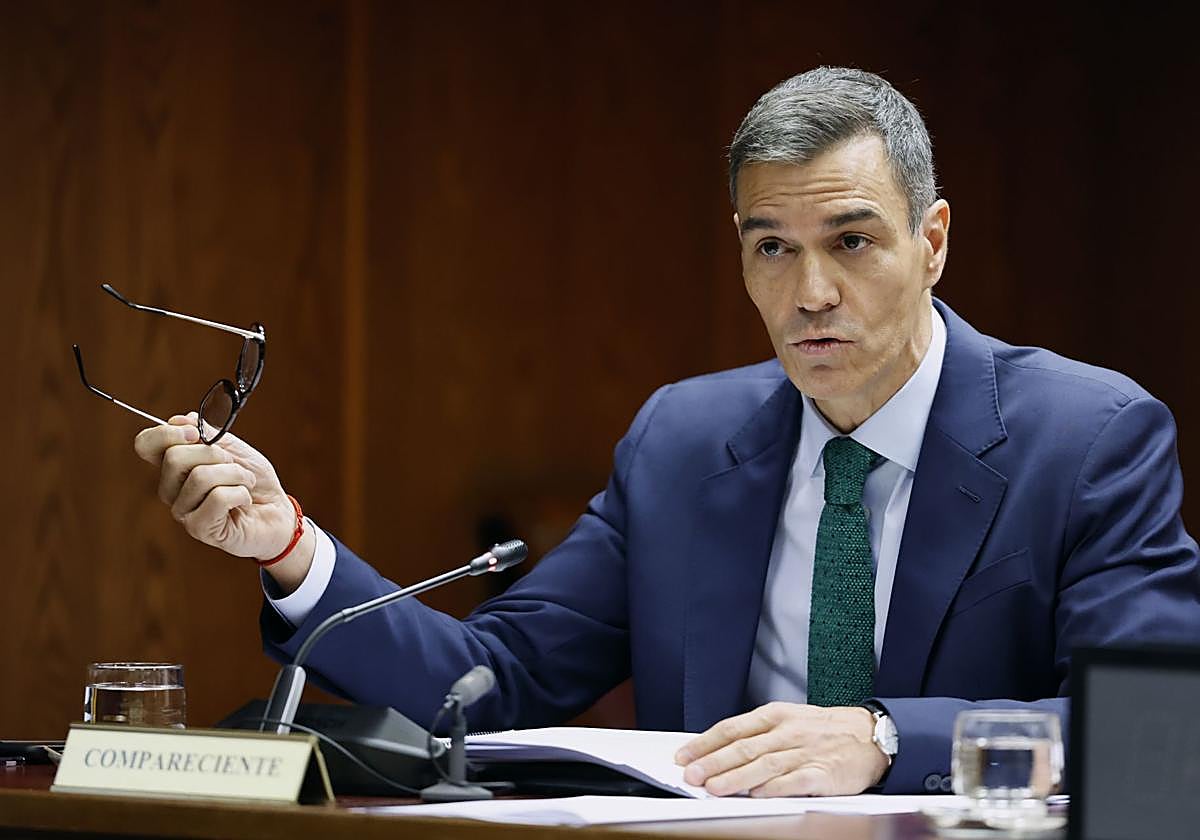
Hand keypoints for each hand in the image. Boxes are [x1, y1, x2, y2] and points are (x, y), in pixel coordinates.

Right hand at [133, 413, 300, 563]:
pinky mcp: (200, 529)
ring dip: (235, 474)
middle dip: (215, 454)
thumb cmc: (253, 480)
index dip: (166, 433)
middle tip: (234, 465)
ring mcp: (183, 511)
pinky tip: (245, 501)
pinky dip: (241, 493)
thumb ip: (205, 433)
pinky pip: (218, 498)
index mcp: (173, 467)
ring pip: (200, 477)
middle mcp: (172, 490)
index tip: (196, 433)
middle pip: (174, 457)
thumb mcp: (232, 447)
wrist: (277, 510)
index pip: (145, 444)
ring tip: (245, 483)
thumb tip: (181, 420)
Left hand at [673, 702, 888, 796]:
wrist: (870, 734)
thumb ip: (756, 735)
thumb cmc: (824, 730)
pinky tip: (757, 795)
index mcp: (775, 715)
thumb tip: (717, 752)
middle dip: (713, 762)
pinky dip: (775, 788)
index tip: (683, 756)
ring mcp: (805, 752)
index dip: (705, 743)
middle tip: (691, 775)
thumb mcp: (788, 720)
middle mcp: (787, 732)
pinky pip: (795, 781)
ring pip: (764, 764)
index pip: (732, 728)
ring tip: (714, 788)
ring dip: (736, 777)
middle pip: (743, 747)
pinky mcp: (823, 773)